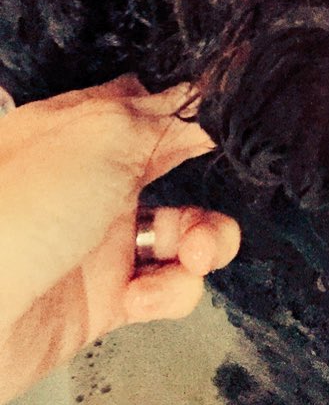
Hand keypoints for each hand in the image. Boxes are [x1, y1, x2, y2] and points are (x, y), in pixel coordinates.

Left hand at [0, 75, 238, 404]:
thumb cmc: (16, 215)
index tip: (230, 125)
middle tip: (218, 186)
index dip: (196, 114)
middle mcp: (94, 180)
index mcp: (83, 128)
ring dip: (207, 242)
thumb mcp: (104, 135)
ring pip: (187, 232)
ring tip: (195, 255)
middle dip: (212, 180)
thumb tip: (211, 106)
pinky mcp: (110, 298)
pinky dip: (172, 291)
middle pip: (180, 167)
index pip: (154, 105)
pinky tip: (147, 293)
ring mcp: (103, 240)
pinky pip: (169, 287)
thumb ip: (167, 116)